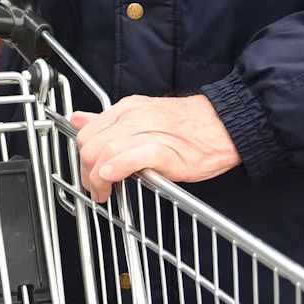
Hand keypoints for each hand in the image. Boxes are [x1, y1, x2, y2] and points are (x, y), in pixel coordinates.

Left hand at [68, 95, 240, 202]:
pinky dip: (115, 168)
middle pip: (90, 144)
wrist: (224, 124)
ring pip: (104, 151)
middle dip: (85, 172)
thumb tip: (79, 119)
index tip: (89, 173)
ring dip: (96, 178)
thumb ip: (108, 121)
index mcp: (126, 109)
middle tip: (95, 189)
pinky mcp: (165, 150)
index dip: (83, 158)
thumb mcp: (142, 115)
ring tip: (104, 194)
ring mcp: (148, 132)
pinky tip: (111, 179)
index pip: (87, 132)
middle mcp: (132, 117)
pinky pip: (131, 156)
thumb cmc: (189, 125)